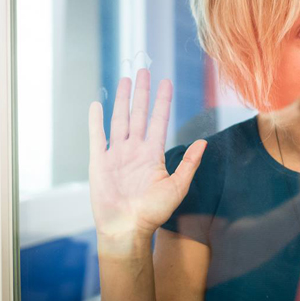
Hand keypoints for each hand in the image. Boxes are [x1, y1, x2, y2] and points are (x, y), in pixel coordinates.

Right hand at [88, 68, 206, 240]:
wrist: (127, 229)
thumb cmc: (153, 213)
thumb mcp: (177, 187)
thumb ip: (189, 163)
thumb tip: (203, 141)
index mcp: (152, 154)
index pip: (158, 121)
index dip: (162, 101)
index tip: (166, 82)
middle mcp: (134, 150)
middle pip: (139, 114)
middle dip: (142, 92)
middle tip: (144, 70)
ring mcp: (116, 154)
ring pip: (120, 119)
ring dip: (123, 99)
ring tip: (125, 79)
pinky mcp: (99, 162)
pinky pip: (97, 137)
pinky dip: (96, 121)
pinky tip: (97, 104)